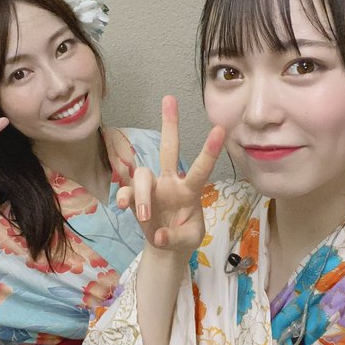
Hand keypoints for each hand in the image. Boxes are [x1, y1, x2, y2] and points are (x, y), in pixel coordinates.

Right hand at [117, 96, 224, 254]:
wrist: (166, 246)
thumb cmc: (184, 235)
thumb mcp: (189, 240)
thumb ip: (176, 237)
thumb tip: (159, 234)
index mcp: (190, 189)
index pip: (201, 168)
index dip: (209, 150)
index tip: (220, 128)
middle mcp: (170, 181)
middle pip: (169, 147)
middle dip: (170, 123)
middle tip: (170, 98)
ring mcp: (152, 187)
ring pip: (142, 174)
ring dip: (142, 195)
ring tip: (144, 216)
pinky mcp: (134, 196)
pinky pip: (125, 190)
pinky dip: (125, 198)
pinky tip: (125, 208)